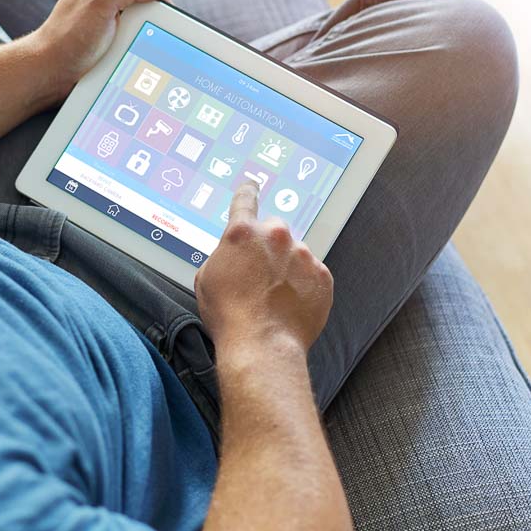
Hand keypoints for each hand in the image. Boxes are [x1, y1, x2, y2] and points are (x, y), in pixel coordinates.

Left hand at [32, 0, 170, 91]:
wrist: (48, 74)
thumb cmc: (68, 38)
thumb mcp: (101, 4)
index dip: (158, 2)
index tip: (169, 18)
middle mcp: (103, 9)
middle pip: (142, 13)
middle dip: (150, 25)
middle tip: (150, 39)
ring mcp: (103, 31)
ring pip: (137, 34)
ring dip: (141, 44)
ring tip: (137, 54)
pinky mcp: (102, 52)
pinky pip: (127, 50)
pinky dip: (133, 56)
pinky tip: (132, 63)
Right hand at [195, 182, 333, 356]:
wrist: (262, 345)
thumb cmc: (230, 316)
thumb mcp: (207, 279)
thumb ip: (223, 256)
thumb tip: (232, 255)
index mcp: (242, 233)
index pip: (245, 200)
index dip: (247, 191)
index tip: (252, 184)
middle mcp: (275, 236)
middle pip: (274, 230)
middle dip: (268, 247)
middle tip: (260, 275)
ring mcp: (303, 255)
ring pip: (295, 254)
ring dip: (288, 268)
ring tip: (275, 298)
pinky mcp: (322, 275)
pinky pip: (312, 274)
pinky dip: (304, 285)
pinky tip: (291, 304)